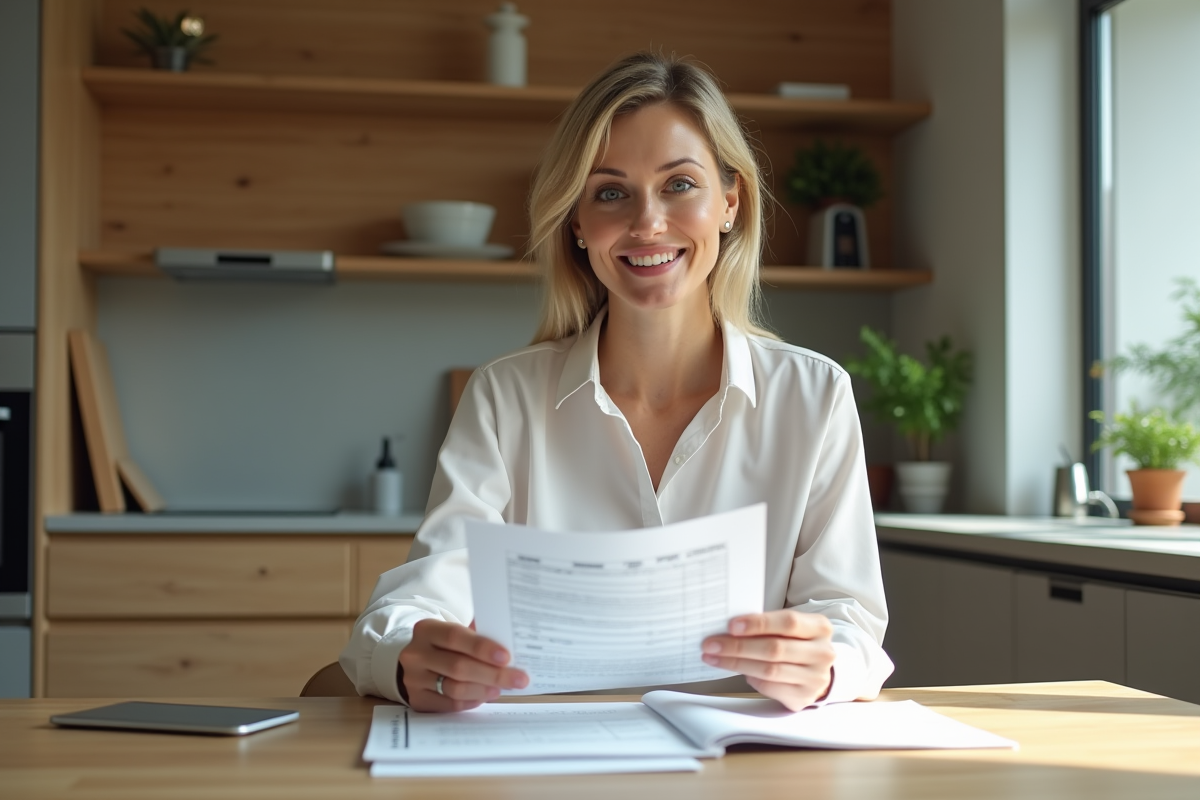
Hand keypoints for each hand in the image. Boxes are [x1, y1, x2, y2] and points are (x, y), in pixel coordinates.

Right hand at [398, 619, 528, 711]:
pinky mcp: (417, 700)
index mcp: (426, 630)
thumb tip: (511, 646)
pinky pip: (449, 705)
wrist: (415, 662)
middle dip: (493, 674)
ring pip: (455, 688)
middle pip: (458, 667)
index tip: (507, 657)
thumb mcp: (453, 632)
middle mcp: (416, 654)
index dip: (482, 647)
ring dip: (484, 689)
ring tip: (501, 688)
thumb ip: (476, 636)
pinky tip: (485, 696)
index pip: (455, 637)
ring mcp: (413, 679)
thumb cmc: (444, 645)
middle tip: (519, 679)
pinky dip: (471, 701)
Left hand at [701, 610, 834, 710]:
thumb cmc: (796, 643)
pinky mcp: (803, 696)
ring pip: (769, 670)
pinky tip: (739, 671)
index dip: (758, 624)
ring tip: (714, 657)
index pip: (788, 622)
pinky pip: (770, 687)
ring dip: (737, 663)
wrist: (818, 671)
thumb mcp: (791, 628)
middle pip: (775, 648)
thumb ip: (768, 625)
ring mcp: (815, 677)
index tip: (731, 626)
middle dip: (738, 646)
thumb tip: (730, 628)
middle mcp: (822, 652)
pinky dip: (751, 678)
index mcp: (819, 627)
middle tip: (712, 644)